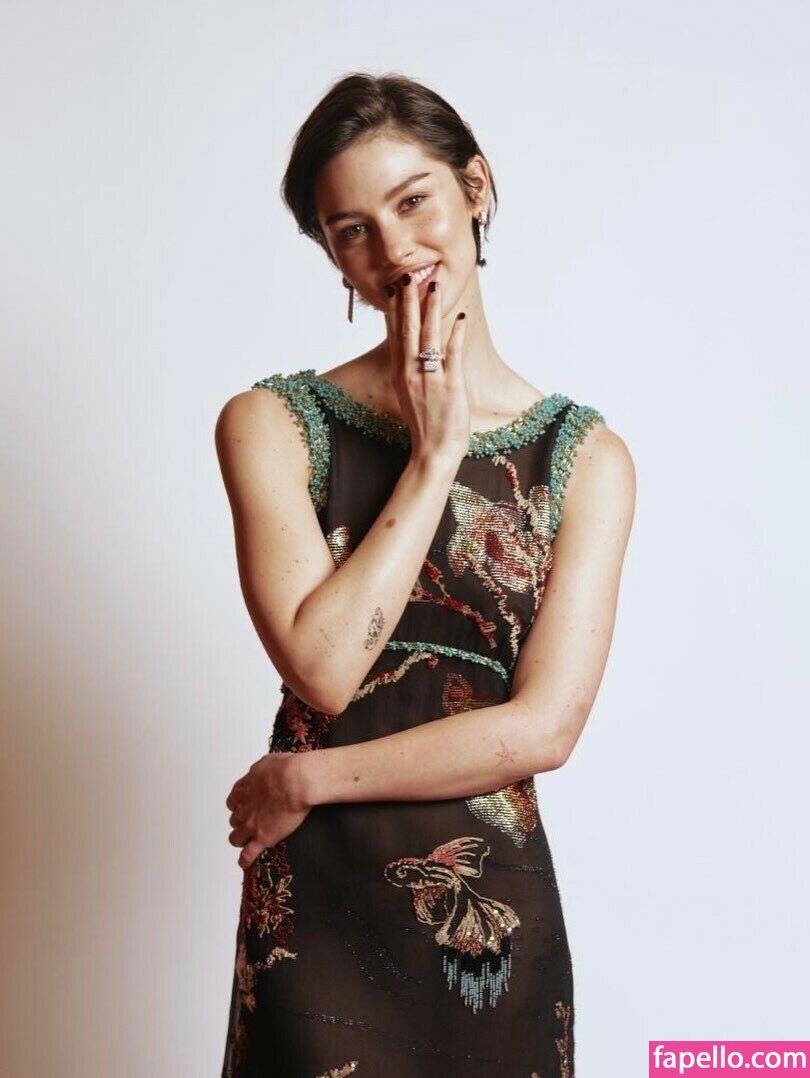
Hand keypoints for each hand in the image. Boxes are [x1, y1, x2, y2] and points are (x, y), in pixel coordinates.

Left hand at [225, 751, 310, 869]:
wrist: (296, 782)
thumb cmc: (286, 769)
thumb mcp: (268, 762)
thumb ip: (260, 771)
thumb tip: (263, 771)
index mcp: (244, 789)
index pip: (233, 801)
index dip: (239, 805)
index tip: (244, 806)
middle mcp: (244, 808)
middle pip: (234, 820)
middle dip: (241, 821)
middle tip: (251, 822)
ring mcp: (251, 824)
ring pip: (236, 838)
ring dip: (240, 839)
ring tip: (247, 841)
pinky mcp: (262, 838)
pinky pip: (248, 855)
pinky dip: (245, 860)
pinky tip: (245, 862)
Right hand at [383, 270, 468, 464]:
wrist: (433, 452)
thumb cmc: (426, 426)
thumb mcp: (410, 394)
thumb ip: (411, 371)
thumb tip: (416, 352)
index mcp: (399, 373)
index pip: (395, 335)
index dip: (395, 310)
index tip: (394, 288)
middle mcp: (410, 372)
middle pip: (406, 329)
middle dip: (407, 301)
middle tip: (407, 277)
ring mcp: (429, 378)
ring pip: (428, 336)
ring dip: (430, 309)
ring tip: (432, 286)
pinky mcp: (450, 385)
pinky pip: (452, 353)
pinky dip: (456, 334)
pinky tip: (459, 318)